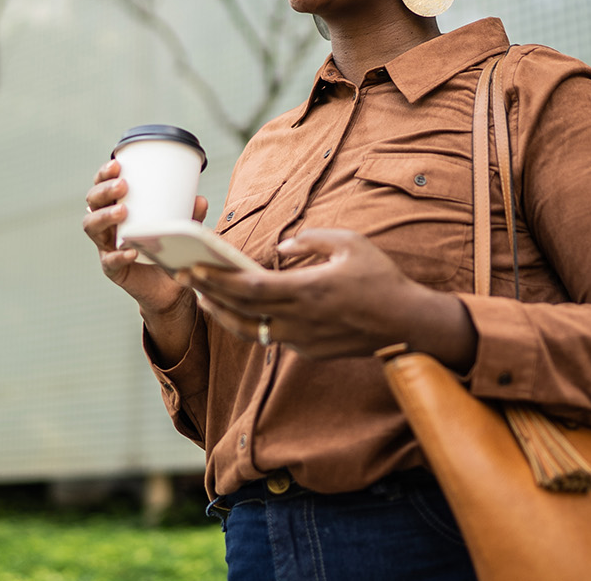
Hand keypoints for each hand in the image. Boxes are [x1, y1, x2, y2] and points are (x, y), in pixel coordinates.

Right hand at [82, 159, 207, 317]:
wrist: (169, 286)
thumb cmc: (168, 249)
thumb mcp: (179, 227)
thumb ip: (190, 215)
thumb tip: (200, 199)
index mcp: (117, 209)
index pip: (102, 186)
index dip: (103, 175)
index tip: (117, 164)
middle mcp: (106, 225)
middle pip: (92, 203)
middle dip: (104, 191)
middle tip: (123, 185)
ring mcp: (106, 246)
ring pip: (92, 227)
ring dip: (104, 216)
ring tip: (122, 211)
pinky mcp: (112, 269)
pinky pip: (110, 261)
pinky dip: (119, 255)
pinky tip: (130, 251)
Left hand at [183, 228, 476, 366]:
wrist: (407, 326)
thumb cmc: (381, 279)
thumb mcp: (351, 244)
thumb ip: (311, 240)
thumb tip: (281, 247)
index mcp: (308, 291)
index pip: (250, 288)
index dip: (217, 280)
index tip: (193, 268)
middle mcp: (300, 320)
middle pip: (241, 310)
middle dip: (208, 293)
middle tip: (183, 275)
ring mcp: (302, 339)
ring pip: (250, 330)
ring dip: (222, 313)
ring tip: (203, 295)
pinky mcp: (307, 350)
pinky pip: (270, 336)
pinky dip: (248, 322)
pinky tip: (237, 308)